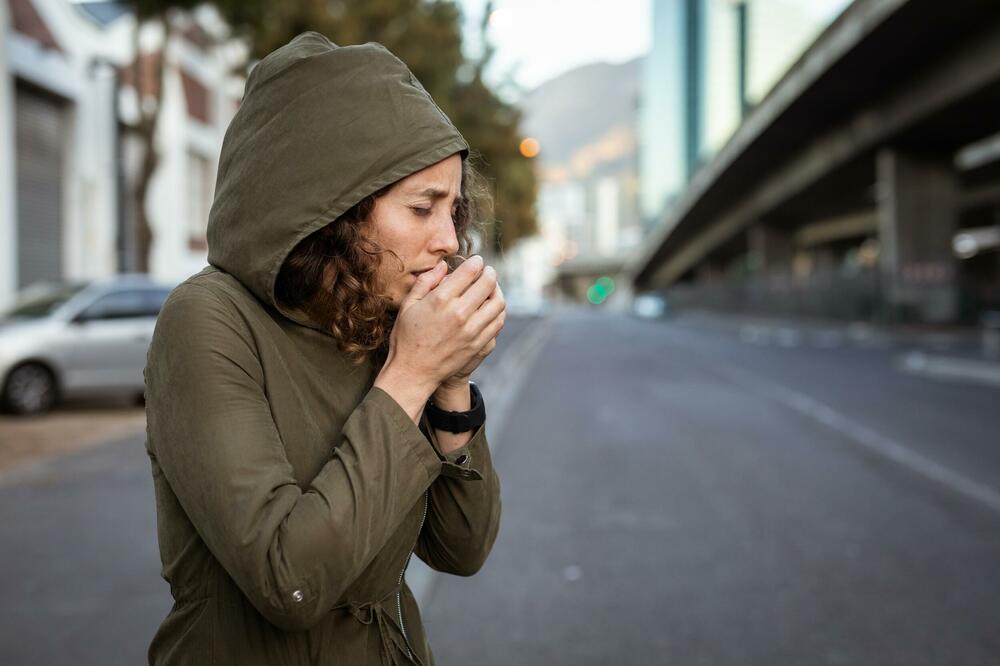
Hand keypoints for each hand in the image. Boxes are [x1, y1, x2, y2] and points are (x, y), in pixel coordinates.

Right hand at [374, 256, 503, 420]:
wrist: (413, 372)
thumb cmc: (406, 337)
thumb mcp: (408, 305)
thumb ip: (426, 281)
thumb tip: (444, 266)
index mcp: (441, 300)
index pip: (470, 272)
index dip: (476, 262)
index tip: (477, 261)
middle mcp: (459, 313)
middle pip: (488, 283)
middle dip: (489, 272)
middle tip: (487, 270)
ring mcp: (472, 330)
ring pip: (498, 302)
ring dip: (497, 290)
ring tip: (492, 287)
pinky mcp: (479, 344)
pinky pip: (498, 322)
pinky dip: (498, 310)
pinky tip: (492, 307)